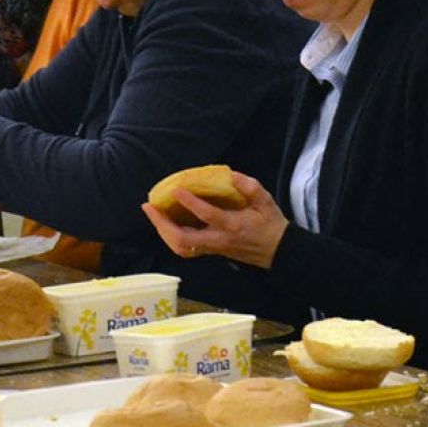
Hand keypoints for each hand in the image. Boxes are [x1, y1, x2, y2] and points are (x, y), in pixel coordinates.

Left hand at [139, 171, 287, 268]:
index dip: (191, 203)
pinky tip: (164, 224)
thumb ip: (249, 187)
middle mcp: (218, 240)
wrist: (278, 251)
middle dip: (162, 224)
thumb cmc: (270, 224)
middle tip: (149, 206)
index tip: (177, 189)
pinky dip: (170, 237)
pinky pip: (184, 248)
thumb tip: (230, 174)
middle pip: (183, 239)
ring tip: (152, 214)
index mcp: (232, 226)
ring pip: (180, 247)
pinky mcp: (210, 252)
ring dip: (163, 231)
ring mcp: (213, 249)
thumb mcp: (266, 201)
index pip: (207, 216)